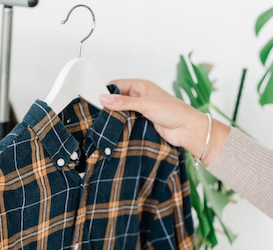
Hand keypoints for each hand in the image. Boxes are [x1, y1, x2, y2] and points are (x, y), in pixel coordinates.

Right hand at [100, 79, 229, 165]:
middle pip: (117, 99)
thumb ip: (123, 102)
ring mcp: (140, 110)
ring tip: (105, 121)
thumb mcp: (145, 104)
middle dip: (109, 105)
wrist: (187, 130)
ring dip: (115, 116)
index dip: (106, 91)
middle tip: (98, 112)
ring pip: (120, 112)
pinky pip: (126, 122)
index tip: (96, 99)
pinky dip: (120, 125)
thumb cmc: (174, 112)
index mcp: (141, 86)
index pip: (117, 85)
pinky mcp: (140, 122)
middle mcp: (139, 97)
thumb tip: (104, 99)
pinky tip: (115, 128)